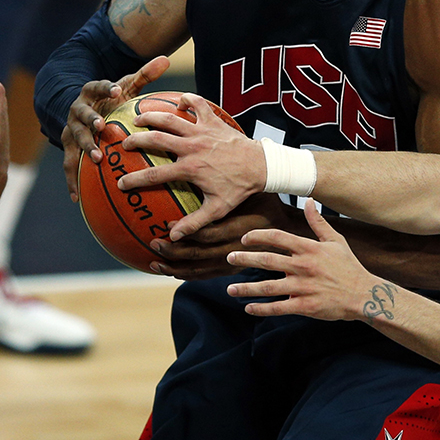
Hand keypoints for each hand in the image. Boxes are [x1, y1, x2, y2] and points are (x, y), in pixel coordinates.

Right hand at [61, 55, 169, 201]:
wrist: (81, 110)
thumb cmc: (111, 99)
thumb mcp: (125, 85)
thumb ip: (144, 74)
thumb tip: (166, 58)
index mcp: (91, 92)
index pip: (97, 87)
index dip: (105, 88)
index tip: (115, 91)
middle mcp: (77, 110)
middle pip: (81, 114)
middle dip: (90, 120)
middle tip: (101, 126)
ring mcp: (70, 130)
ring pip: (74, 140)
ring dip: (85, 148)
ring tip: (98, 159)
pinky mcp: (68, 148)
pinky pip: (69, 166)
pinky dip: (72, 181)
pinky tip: (78, 198)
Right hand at [119, 93, 265, 238]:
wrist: (262, 166)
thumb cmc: (239, 188)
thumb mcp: (217, 209)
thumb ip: (194, 223)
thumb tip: (172, 237)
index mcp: (190, 169)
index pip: (154, 175)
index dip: (134, 180)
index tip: (120, 184)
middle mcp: (192, 147)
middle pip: (156, 139)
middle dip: (136, 140)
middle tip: (124, 144)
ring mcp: (202, 131)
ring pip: (171, 118)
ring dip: (152, 116)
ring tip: (137, 118)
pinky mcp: (213, 121)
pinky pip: (198, 103)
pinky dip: (187, 100)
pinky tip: (179, 103)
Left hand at [147, 193, 290, 280]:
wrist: (286, 231)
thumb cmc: (266, 205)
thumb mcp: (252, 194)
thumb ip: (231, 189)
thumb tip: (203, 164)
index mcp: (237, 229)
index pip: (207, 234)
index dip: (185, 231)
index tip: (166, 225)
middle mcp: (232, 249)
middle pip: (197, 254)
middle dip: (172, 251)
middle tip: (153, 243)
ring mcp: (230, 264)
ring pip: (197, 269)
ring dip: (173, 267)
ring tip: (154, 262)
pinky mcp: (228, 271)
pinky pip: (203, 276)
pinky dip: (185, 274)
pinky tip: (170, 271)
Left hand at [227, 200, 389, 321]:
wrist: (363, 294)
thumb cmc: (348, 266)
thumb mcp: (335, 240)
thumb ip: (318, 221)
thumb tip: (309, 200)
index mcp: (309, 248)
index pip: (277, 237)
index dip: (258, 236)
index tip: (245, 238)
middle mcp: (303, 266)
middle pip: (266, 260)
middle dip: (244, 259)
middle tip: (229, 258)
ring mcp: (303, 288)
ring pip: (268, 287)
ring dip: (246, 288)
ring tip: (230, 289)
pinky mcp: (305, 306)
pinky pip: (278, 308)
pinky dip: (261, 309)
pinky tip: (248, 308)